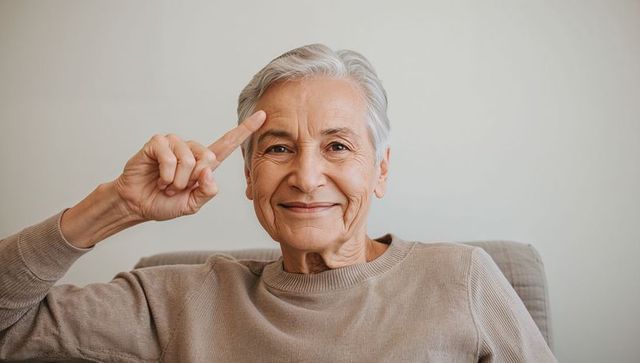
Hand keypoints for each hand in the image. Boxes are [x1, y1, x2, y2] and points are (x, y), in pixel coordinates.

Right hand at [113, 110, 265, 221]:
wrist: (138, 205)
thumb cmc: (165, 202)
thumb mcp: (193, 204)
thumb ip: (207, 191)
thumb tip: (209, 171)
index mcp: (205, 162)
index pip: (229, 144)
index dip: (245, 130)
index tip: (263, 116)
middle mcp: (192, 149)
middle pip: (208, 158)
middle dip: (192, 180)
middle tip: (178, 187)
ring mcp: (174, 143)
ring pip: (189, 159)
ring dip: (177, 180)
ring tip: (167, 183)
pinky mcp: (158, 142)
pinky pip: (169, 157)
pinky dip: (165, 174)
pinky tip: (158, 177)